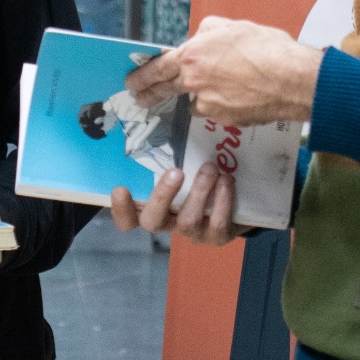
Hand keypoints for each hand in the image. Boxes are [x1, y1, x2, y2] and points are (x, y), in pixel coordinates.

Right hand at [110, 164, 245, 246]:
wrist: (239, 203)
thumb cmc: (200, 180)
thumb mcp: (183, 171)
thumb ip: (170, 160)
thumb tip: (159, 123)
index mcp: (154, 208)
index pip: (128, 219)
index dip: (121, 209)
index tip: (120, 188)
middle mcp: (169, 223)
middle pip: (152, 221)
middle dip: (162, 196)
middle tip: (176, 172)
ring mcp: (192, 233)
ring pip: (188, 220)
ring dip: (199, 191)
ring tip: (209, 168)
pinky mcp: (217, 236)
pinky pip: (217, 223)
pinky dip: (222, 199)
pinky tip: (226, 180)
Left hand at [125, 16, 320, 125]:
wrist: (293, 80)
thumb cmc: (267, 49)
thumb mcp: (232, 27)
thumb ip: (208, 32)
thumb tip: (201, 37)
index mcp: (193, 56)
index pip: (157, 68)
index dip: (142, 76)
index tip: (132, 82)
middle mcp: (194, 82)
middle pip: (165, 90)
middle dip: (150, 94)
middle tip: (140, 98)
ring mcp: (208, 104)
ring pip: (196, 100)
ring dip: (203, 95)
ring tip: (229, 85)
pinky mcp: (224, 120)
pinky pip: (216, 111)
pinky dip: (223, 105)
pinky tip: (241, 95)